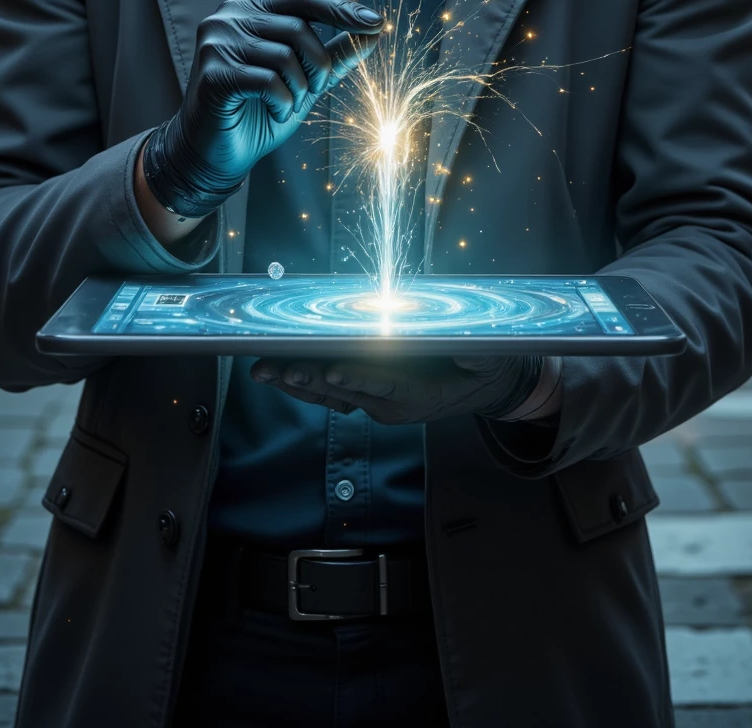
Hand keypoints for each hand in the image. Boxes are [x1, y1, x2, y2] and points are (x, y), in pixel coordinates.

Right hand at [141, 0, 382, 219]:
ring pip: (285, 56)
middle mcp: (229, 17)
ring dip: (300, 89)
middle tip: (315, 91)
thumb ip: (335, 55)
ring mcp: (216, 43)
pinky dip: (283, 102)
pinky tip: (276, 112)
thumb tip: (374, 31)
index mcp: (251, 11)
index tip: (376, 22)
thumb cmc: (258, 112)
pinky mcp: (212, 73)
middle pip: (299, 28)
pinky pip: (268, 81)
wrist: (212, 152)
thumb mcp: (305, 80)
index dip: (341, 9)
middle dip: (320, 66)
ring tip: (289, 105)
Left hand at [249, 354, 541, 424]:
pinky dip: (304, 383)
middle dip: (307, 378)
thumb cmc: (487, 368)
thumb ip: (476, 355)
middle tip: (275, 368)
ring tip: (261, 370)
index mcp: (416, 394)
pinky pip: (331, 394)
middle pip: (342, 390)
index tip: (332, 372)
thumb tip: (467, 347)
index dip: (357, 377)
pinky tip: (278, 372)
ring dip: (294, 382)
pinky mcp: (369, 398)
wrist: (487, 390)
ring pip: (329, 394)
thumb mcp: (490, 361)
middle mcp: (389, 404)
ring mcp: (376, 403)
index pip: (381, 383)